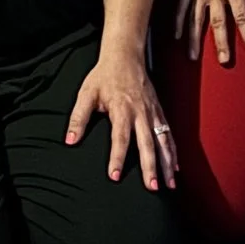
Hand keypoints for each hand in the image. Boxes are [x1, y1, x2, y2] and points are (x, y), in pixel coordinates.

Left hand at [67, 43, 177, 190]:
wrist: (125, 56)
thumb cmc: (104, 75)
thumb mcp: (86, 93)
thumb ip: (78, 117)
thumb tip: (70, 140)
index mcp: (121, 109)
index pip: (120, 138)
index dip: (117, 157)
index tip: (114, 176)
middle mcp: (140, 112)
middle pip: (147, 143)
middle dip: (150, 167)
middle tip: (152, 187)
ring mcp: (152, 112)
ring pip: (162, 141)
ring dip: (166, 163)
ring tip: (169, 184)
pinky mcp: (159, 112)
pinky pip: (168, 134)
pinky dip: (173, 151)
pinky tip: (175, 167)